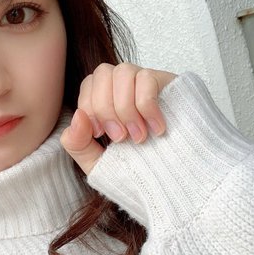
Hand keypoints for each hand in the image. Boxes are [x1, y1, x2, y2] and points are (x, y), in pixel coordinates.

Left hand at [60, 63, 176, 174]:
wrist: (176, 183)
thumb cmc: (137, 174)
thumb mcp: (98, 164)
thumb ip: (78, 144)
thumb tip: (77, 115)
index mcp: (108, 102)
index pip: (89, 84)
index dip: (90, 106)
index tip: (100, 134)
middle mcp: (126, 88)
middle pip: (103, 72)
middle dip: (106, 109)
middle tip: (121, 138)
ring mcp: (148, 85)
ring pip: (123, 71)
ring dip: (125, 108)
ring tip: (139, 136)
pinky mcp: (169, 85)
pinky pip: (148, 78)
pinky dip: (147, 106)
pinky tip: (157, 129)